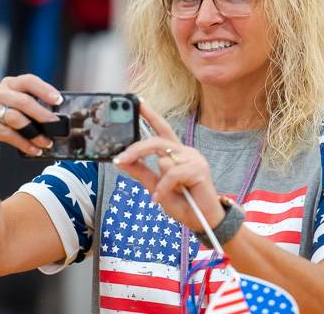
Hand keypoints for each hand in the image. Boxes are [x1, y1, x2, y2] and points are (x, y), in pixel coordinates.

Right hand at [0, 74, 61, 171]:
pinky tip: (34, 150)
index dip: (45, 89)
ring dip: (35, 133)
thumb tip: (56, 116)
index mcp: (9, 84)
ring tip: (47, 142)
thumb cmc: (0, 115)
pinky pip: (9, 135)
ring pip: (16, 119)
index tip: (58, 100)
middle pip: (24, 101)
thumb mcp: (13, 103)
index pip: (28, 81)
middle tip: (55, 124)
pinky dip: (24, 143)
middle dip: (43, 114)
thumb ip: (30, 103)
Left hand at [113, 103, 225, 231]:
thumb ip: (141, 172)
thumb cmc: (183, 204)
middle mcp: (186, 152)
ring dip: (159, 181)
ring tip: (162, 196)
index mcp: (176, 153)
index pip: (161, 129)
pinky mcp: (199, 169)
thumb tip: (122, 160)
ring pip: (164, 159)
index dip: (150, 115)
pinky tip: (161, 199)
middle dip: (138, 149)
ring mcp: (194, 159)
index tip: (138, 101)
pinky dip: (163, 188)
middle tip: (121, 158)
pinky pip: (172, 174)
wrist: (202, 222)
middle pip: (158, 140)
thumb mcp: (155, 187)